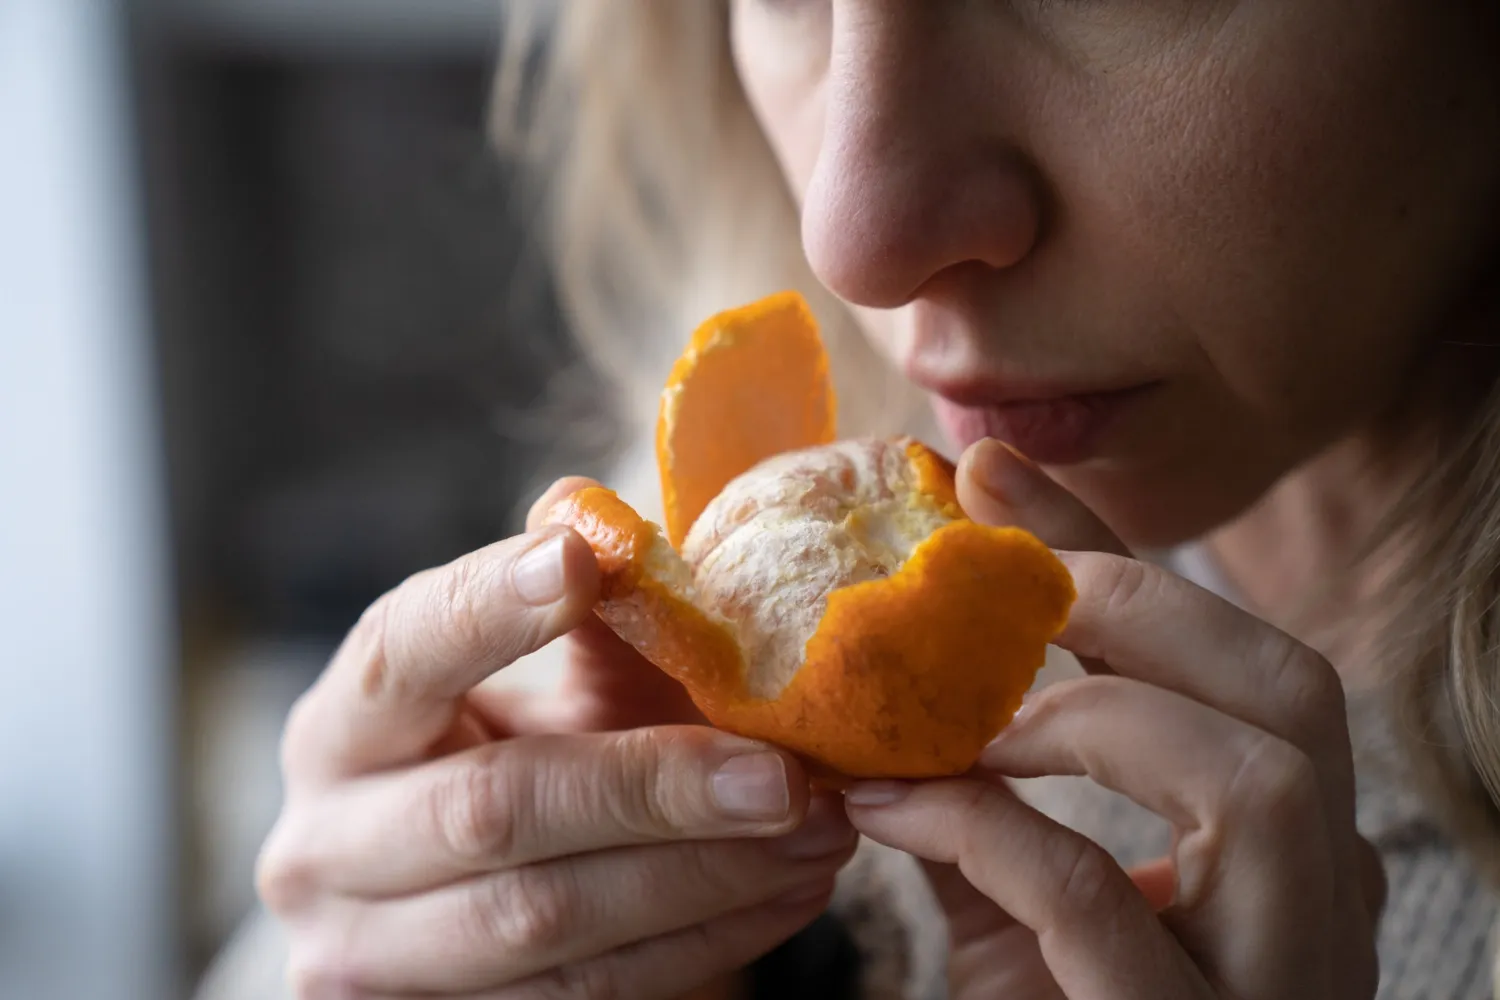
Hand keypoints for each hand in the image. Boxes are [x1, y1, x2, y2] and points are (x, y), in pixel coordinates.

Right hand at [256, 477, 856, 999]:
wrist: (451, 896)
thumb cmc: (514, 752)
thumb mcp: (539, 684)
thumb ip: (591, 614)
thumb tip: (646, 529)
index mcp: (343, 725)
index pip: (401, 653)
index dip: (488, 607)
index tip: (585, 558)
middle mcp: (323, 847)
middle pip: (493, 812)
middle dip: (654, 788)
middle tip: (782, 772)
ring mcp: (371, 958)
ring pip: (548, 923)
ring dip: (705, 876)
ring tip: (818, 829)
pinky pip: (591, 993)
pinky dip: (708, 940)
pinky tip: (789, 890)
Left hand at [845, 440, 1384, 998]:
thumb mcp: (1021, 902)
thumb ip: (989, 793)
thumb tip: (912, 661)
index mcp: (1286, 858)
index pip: (1236, 663)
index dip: (1117, 555)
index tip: (990, 475)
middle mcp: (1318, 911)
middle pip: (1298, 691)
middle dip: (1143, 604)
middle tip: (999, 584)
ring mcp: (1277, 986)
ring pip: (1265, 779)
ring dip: (1091, 717)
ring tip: (972, 718)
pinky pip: (1099, 899)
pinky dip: (987, 829)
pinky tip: (891, 809)